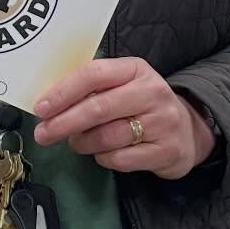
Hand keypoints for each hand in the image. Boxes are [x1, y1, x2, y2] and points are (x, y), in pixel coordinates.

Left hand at [33, 57, 216, 180]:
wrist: (188, 130)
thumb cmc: (142, 105)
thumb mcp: (123, 85)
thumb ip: (92, 89)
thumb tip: (49, 103)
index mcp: (136, 69)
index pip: (94, 74)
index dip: (63, 92)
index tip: (41, 108)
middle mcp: (152, 92)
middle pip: (98, 108)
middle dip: (64, 123)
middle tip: (43, 134)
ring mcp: (163, 122)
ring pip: (107, 137)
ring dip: (83, 143)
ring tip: (77, 143)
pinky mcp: (167, 150)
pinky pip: (121, 159)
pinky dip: (103, 158)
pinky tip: (103, 153)